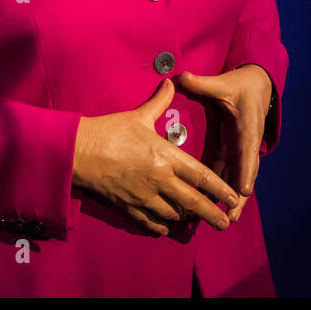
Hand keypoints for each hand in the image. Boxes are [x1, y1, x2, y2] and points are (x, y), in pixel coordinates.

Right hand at [71, 78, 239, 236]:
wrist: (77, 152)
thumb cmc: (109, 131)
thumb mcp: (139, 116)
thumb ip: (160, 102)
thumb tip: (172, 82)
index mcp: (165, 157)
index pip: (201, 176)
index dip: (219, 188)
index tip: (232, 197)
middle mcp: (159, 180)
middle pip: (193, 202)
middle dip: (211, 214)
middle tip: (225, 223)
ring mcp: (144, 197)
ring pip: (174, 215)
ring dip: (187, 219)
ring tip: (197, 221)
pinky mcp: (128, 207)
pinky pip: (151, 222)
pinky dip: (162, 226)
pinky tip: (167, 227)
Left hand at [175, 64, 272, 222]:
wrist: (259, 85)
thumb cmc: (243, 84)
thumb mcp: (224, 83)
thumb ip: (202, 83)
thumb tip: (182, 77)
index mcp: (246, 127)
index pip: (247, 152)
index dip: (245, 171)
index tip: (242, 189)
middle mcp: (247, 142)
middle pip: (245, 174)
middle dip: (239, 197)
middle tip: (231, 217)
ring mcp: (241, 149)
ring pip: (237, 177)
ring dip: (231, 198)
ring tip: (225, 219)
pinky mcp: (235, 150)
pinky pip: (228, 171)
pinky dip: (222, 187)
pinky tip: (212, 203)